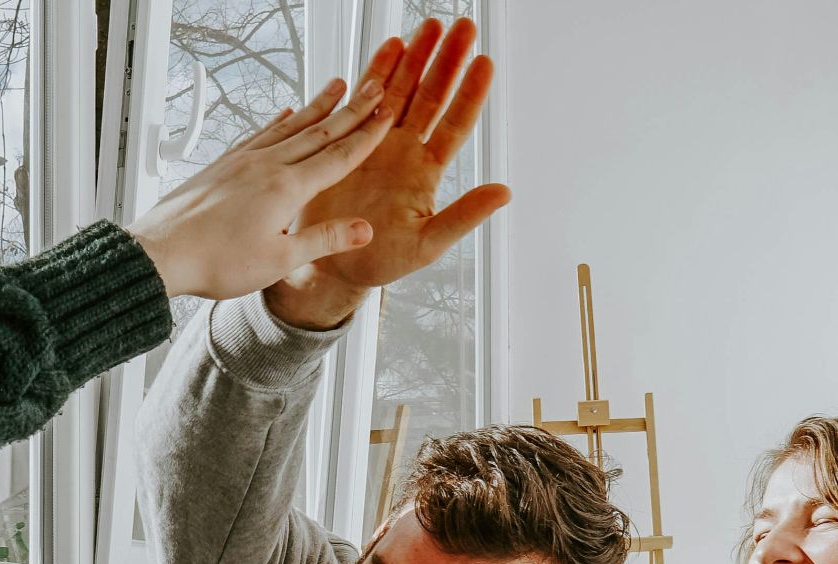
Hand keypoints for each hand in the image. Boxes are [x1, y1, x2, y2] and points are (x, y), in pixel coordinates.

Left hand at [127, 76, 394, 299]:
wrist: (161, 253)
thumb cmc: (216, 262)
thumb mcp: (279, 260)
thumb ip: (323, 239)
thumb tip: (365, 229)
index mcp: (286, 188)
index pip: (338, 157)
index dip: (366, 136)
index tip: (388, 114)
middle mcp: (266, 165)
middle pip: (318, 132)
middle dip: (351, 110)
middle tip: (374, 87)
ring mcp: (242, 161)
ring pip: (289, 126)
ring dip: (316, 107)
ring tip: (336, 86)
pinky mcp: (223, 165)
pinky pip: (258, 134)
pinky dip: (276, 122)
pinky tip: (283, 114)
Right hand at [264, 18, 510, 329]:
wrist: (332, 264)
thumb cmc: (381, 261)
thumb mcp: (427, 244)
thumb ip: (463, 216)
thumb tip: (504, 192)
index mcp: (426, 172)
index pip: (455, 125)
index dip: (470, 94)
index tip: (484, 63)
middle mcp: (405, 151)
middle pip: (431, 97)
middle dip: (446, 61)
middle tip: (463, 27)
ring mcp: (377, 143)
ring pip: (402, 91)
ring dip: (416, 58)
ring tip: (429, 26)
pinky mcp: (349, 141)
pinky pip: (365, 101)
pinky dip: (377, 73)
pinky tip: (390, 46)